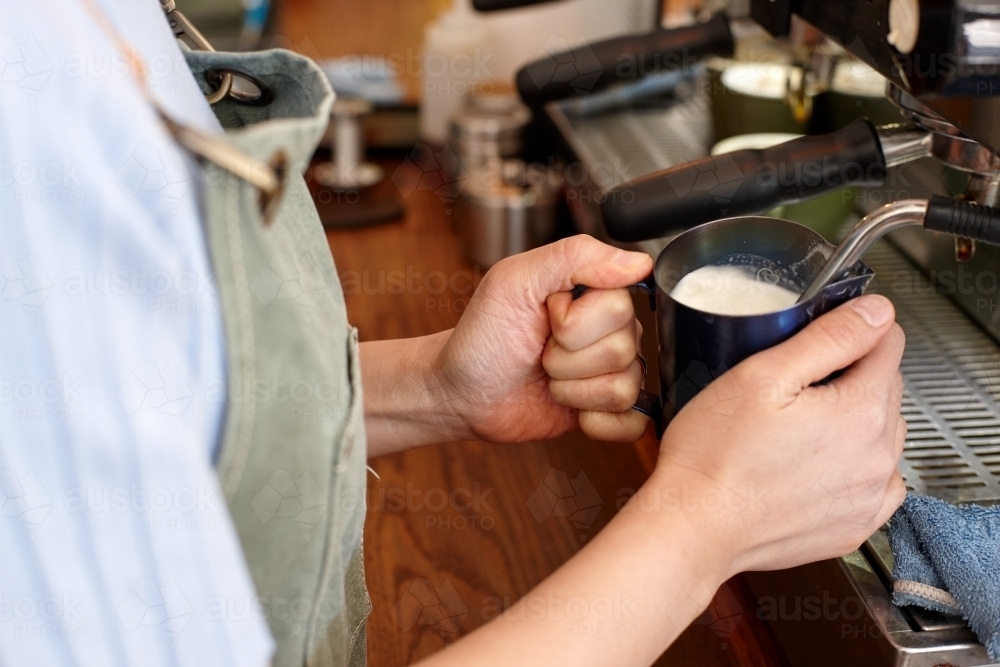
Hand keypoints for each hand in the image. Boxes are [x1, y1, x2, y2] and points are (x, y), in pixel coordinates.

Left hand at [437, 235, 652, 442]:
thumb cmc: (483, 336)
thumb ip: (576, 256)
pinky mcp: (608, 410)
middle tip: (541, 351)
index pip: (619, 307)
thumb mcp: (514, 280)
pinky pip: (632, 423)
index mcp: (595, 291)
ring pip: (624, 386)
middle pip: (623, 348)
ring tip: (548, 376)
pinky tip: (570, 409)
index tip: (544, 317)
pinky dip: (596, 422)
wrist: (463, 393)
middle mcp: (611, 329)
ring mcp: (611, 371)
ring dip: (572, 389)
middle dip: (568, 357)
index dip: (574, 321)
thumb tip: (640, 262)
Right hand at [647, 294, 906, 575]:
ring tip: (799, 426)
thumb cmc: (715, 454)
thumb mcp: (763, 376)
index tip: (822, 338)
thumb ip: (828, 339)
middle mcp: (878, 456)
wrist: (695, 527)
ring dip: (855, 421)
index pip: (888, 345)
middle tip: (794, 384)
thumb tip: (877, 313)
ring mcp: (869, 497)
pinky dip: (855, 468)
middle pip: (887, 390)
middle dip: (851, 376)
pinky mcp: (854, 526)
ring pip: (883, 435)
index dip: (854, 331)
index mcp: (861, 411)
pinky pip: (875, 484)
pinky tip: (815, 465)